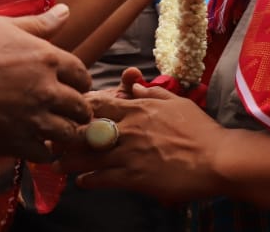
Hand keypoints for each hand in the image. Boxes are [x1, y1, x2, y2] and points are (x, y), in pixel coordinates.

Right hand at [0, 5, 92, 162]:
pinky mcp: (17, 142)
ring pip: (68, 133)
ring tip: (56, 130)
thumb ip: (39, 24)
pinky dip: (44, 151)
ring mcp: (33, 118)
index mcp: (48, 58)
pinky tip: (35, 144)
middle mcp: (47, 90)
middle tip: (71, 112)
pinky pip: (44, 154)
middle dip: (78, 109)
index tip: (76, 86)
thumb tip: (66, 10)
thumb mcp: (5, 26)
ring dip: (65, 131)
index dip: (80, 82)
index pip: (81, 74)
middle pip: (79, 106)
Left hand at [59, 80, 227, 201]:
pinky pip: (103, 178)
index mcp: (138, 109)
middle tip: (52, 140)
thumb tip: (135, 86)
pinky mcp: (135, 177)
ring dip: (69, 161)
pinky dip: (89, 180)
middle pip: (86, 129)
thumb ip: (152, 94)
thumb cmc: (200, 131)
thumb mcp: (177, 103)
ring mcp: (130, 153)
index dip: (78, 108)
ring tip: (57, 165)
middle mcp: (130, 129)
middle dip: (66, 134)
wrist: (217, 160)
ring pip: (88, 156)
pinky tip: (81, 182)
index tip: (67, 112)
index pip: (98, 103)